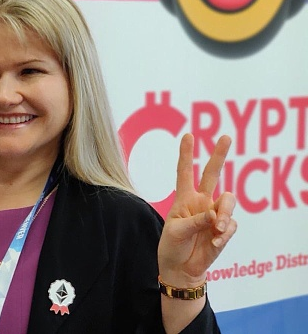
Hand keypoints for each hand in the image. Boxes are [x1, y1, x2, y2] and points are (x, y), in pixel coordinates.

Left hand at [158, 133, 236, 287]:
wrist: (182, 269)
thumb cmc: (173, 246)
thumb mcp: (177, 232)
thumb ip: (195, 221)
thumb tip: (214, 214)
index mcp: (184, 199)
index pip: (184, 172)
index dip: (186, 154)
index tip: (188, 135)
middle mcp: (201, 202)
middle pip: (212, 174)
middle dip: (219, 155)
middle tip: (226, 137)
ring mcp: (215, 214)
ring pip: (228, 201)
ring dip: (224, 214)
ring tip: (217, 229)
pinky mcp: (225, 229)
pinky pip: (231, 225)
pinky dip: (224, 234)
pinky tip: (214, 243)